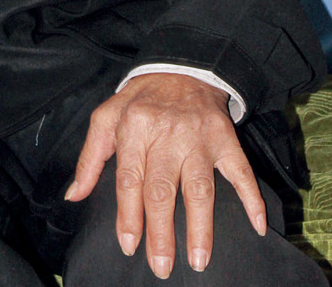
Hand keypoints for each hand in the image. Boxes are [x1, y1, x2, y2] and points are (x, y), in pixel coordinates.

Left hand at [64, 73, 264, 277]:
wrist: (182, 65)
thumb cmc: (141, 98)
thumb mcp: (107, 116)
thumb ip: (90, 157)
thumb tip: (74, 195)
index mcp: (135, 127)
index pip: (130, 179)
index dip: (129, 215)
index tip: (129, 246)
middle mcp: (168, 132)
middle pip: (162, 189)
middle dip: (161, 232)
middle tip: (161, 266)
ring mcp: (199, 137)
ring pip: (200, 188)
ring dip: (200, 227)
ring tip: (198, 260)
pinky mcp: (225, 138)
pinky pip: (241, 171)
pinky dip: (252, 198)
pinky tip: (256, 225)